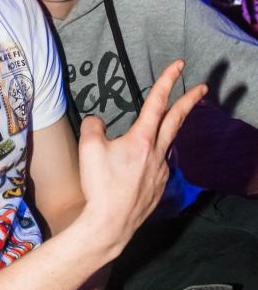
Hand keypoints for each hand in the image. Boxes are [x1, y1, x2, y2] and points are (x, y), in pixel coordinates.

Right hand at [78, 60, 205, 259]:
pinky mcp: (158, 189)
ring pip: (164, 145)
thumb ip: (93, 126)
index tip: (179, 65)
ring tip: (149, 135)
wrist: (110, 223)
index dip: (167, 81)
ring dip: (163, 134)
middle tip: (202, 88)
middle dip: (190, 101)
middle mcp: (157, 153)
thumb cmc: (100, 185)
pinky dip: (149, 160)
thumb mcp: (88, 148)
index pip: (157, 103)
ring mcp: (161, 172)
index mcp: (142, 140)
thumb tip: (98, 122)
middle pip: (176, 121)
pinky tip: (134, 170)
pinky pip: (156, 167)